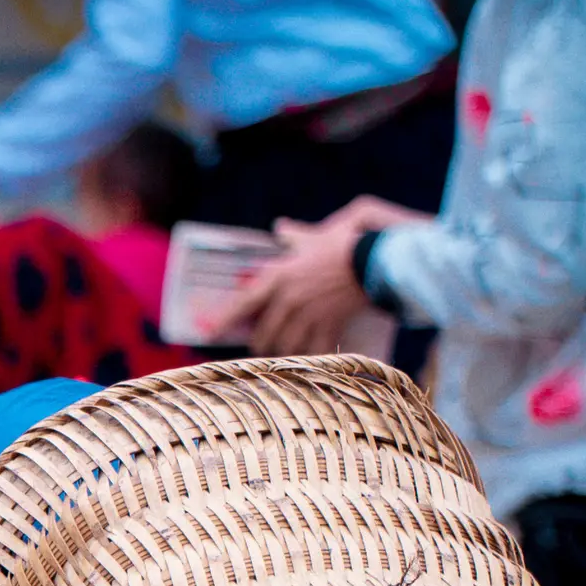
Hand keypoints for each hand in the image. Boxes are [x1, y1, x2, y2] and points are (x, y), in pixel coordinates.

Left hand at [233, 201, 419, 355]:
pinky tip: (311, 358)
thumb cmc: (346, 244)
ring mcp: (307, 315)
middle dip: (261, 343)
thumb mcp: (315, 236)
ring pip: (285, 347)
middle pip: (263, 334)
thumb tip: (281, 227)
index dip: (222, 322)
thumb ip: (295, 235)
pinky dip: (311, 357)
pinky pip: (313, 351)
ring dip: (284, 353)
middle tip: (262, 346)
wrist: (377, 258)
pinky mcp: (329, 325)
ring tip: (285, 353)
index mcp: (278, 276)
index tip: (209, 334)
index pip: (241, 304)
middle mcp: (287, 299)